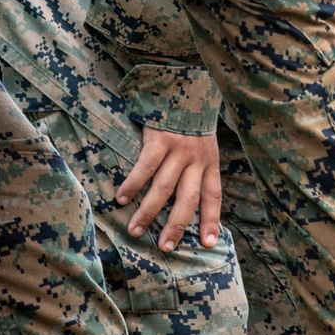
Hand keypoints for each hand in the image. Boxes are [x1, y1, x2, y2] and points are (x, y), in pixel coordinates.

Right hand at [115, 128, 221, 251]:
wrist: (183, 88)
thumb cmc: (191, 126)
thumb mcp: (205, 148)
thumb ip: (199, 172)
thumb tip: (192, 204)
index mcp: (210, 164)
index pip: (213, 197)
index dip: (210, 220)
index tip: (207, 244)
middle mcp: (197, 159)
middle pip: (187, 198)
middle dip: (176, 225)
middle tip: (165, 247)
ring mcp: (178, 150)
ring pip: (163, 187)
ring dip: (148, 211)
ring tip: (135, 230)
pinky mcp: (159, 139)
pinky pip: (145, 167)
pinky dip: (133, 184)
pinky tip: (121, 199)